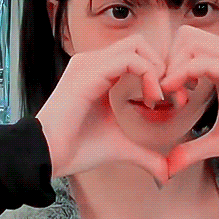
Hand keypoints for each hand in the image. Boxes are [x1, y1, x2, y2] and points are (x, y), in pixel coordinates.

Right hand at [35, 34, 169, 183]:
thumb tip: (167, 173)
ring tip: (159, 98)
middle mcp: (93, 62)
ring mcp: (89, 64)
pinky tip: (151, 98)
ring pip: (137, 46)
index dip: (159, 73)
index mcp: (99, 72)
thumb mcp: (120, 146)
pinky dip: (148, 74)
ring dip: (157, 70)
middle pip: (140, 45)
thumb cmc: (76, 148)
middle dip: (163, 66)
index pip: (137, 54)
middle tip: (171, 96)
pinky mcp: (89, 73)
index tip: (171, 101)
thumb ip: (145, 154)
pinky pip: (129, 59)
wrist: (47, 155)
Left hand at [159, 25, 218, 178]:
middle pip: (184, 37)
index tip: (167, 96)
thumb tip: (169, 168)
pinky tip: (188, 95)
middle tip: (173, 95)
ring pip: (191, 42)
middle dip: (169, 63)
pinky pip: (209, 62)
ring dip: (177, 68)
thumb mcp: (218, 140)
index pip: (185, 45)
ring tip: (182, 96)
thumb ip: (192, 150)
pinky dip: (189, 73)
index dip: (169, 67)